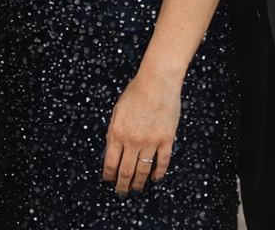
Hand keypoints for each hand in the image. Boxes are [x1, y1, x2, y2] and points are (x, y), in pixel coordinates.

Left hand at [101, 72, 179, 196]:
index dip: (108, 174)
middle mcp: (133, 140)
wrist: (157, 82)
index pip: (110, 161)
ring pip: (143, 170)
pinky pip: (162, 162)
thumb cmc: (136, 92)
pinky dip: (158, 173)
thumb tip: (110, 148)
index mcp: (117, 131)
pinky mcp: (166, 140)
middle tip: (121, 192)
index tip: (108, 181)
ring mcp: (151, 141)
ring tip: (136, 190)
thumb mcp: (117, 110)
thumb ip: (113, 130)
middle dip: (122, 184)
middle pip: (126, 170)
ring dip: (139, 183)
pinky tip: (154, 178)